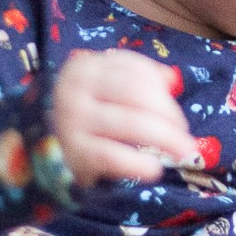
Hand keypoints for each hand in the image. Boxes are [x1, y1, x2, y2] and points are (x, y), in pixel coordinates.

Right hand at [52, 49, 198, 185]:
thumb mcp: (106, 88)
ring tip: (183, 152)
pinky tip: (155, 170)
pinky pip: (112, 156)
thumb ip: (138, 78)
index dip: (162, 90)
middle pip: (136, 93)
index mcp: (87, 66)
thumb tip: (171, 79)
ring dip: (165, 138)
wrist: (48, 147)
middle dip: (169, 114)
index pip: (135, 70)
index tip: (177, 111)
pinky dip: (138, 164)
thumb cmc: (88, 113)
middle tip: (187, 136)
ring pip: (131, 123)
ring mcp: (73, 119)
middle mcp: (76, 87)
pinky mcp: (74, 151)